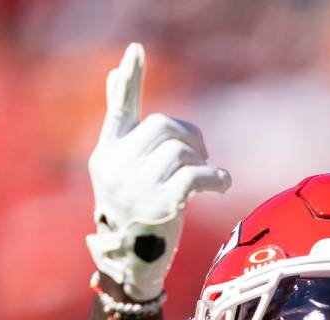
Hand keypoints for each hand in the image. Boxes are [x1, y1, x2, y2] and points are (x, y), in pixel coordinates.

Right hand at [86, 43, 230, 300]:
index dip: (130, 78)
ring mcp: (136, 186)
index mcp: (107, 152)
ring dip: (203, 161)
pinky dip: (217, 178)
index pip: (120, 108)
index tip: (136, 49)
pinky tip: (222, 184)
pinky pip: (196, 176)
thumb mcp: (121, 168)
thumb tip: (116, 76)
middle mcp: (116, 165)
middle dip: (189, 136)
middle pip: (163, 127)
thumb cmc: (134, 211)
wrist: (131, 262)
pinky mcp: (161, 205)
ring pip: (181, 151)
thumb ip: (124, 128)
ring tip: (206, 176)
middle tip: (200, 154)